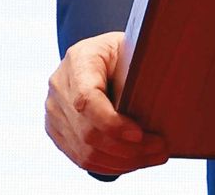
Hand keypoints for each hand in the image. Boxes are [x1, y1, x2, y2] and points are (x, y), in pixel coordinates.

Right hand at [45, 31, 169, 175]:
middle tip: (159, 149)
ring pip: (85, 151)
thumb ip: (135, 75)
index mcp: (79, 60)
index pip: (87, 100)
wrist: (98, 53)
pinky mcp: (56, 130)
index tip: (139, 134)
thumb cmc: (120, 50)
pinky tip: (133, 161)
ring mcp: (54, 111)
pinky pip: (80, 157)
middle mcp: (59, 87)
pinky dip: (109, 164)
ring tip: (152, 157)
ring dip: (122, 161)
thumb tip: (153, 109)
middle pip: (88, 132)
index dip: (112, 124)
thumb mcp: (131, 49)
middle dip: (127, 148)